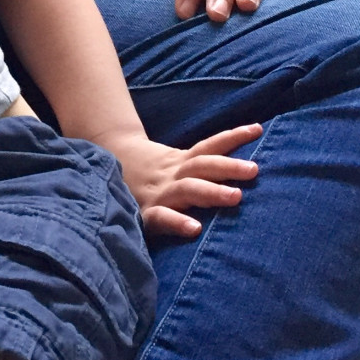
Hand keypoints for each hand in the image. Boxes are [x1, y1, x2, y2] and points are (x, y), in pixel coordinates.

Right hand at [107, 123, 262, 236]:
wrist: (101, 171)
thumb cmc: (148, 174)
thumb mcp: (171, 164)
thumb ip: (198, 166)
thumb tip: (244, 165)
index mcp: (179, 161)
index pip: (209, 147)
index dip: (233, 137)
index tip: (258, 128)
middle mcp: (172, 175)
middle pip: (202, 166)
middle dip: (228, 167)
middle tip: (254, 170)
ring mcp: (160, 194)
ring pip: (187, 189)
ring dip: (211, 191)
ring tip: (236, 196)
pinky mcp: (146, 215)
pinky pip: (162, 218)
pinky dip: (177, 223)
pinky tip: (195, 230)